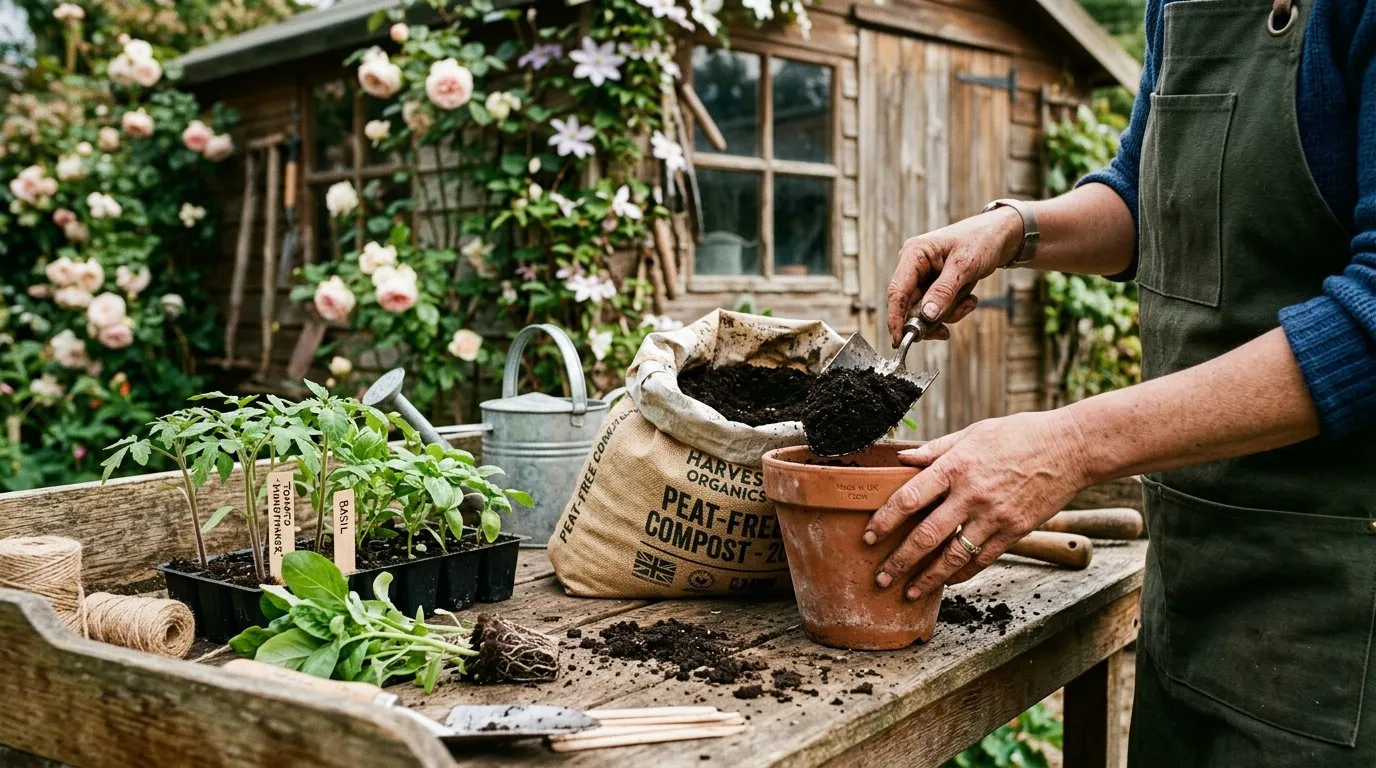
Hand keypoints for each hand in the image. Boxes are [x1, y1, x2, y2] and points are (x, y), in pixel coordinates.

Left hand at [864, 411, 1091, 599]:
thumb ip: (936, 450)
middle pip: (925, 535)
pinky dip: (962, 574)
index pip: (909, 498)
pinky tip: (947, 582)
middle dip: (899, 560)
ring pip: (953, 556)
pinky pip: (982, 559)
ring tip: (910, 591)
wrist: (1069, 448)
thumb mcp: (973, 433)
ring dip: (928, 578)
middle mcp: (970, 495)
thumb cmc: (1019, 434)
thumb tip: (902, 458)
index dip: (884, 520)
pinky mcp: (1014, 531)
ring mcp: (993, 516)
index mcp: (955, 466)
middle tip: (880, 578)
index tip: (868, 537)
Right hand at [886, 206, 1023, 345]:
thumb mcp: (965, 266)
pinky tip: (969, 299)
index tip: (900, 341)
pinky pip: (937, 308)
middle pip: (910, 306)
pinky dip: (953, 310)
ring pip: (925, 311)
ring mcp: (923, 277)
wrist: (998, 235)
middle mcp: (913, 266)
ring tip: (968, 302)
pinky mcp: (933, 285)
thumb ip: (944, 291)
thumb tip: (926, 316)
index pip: (896, 291)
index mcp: (914, 254)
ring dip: (948, 313)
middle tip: (946, 330)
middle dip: (930, 319)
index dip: (895, 318)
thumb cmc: (981, 240)